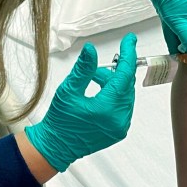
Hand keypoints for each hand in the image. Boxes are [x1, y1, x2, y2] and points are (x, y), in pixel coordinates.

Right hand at [24, 34, 136, 171]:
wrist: (56, 146)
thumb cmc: (59, 121)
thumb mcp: (68, 90)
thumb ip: (83, 69)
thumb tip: (91, 50)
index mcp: (108, 108)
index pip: (124, 75)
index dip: (128, 54)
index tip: (130, 40)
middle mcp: (119, 119)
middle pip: (126, 84)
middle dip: (114, 71)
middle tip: (96, 69)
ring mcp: (121, 126)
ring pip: (126, 94)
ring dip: (113, 83)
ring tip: (93, 81)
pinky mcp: (119, 130)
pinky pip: (124, 105)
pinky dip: (114, 95)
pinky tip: (99, 93)